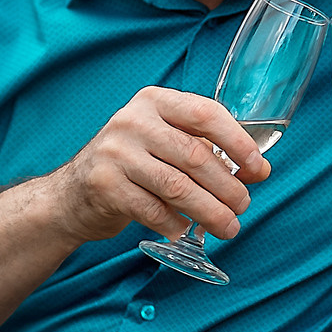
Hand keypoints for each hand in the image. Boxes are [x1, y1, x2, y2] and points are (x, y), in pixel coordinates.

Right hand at [46, 87, 270, 243]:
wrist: (72, 194)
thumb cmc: (133, 165)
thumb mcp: (167, 143)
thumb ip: (209, 149)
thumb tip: (259, 170)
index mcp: (154, 101)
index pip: (205, 113)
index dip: (238, 142)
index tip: (257, 169)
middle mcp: (133, 121)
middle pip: (194, 156)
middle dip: (227, 187)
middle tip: (243, 207)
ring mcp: (115, 153)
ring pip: (177, 187)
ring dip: (209, 212)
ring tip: (227, 227)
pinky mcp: (104, 186)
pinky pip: (153, 210)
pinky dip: (175, 224)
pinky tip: (185, 231)